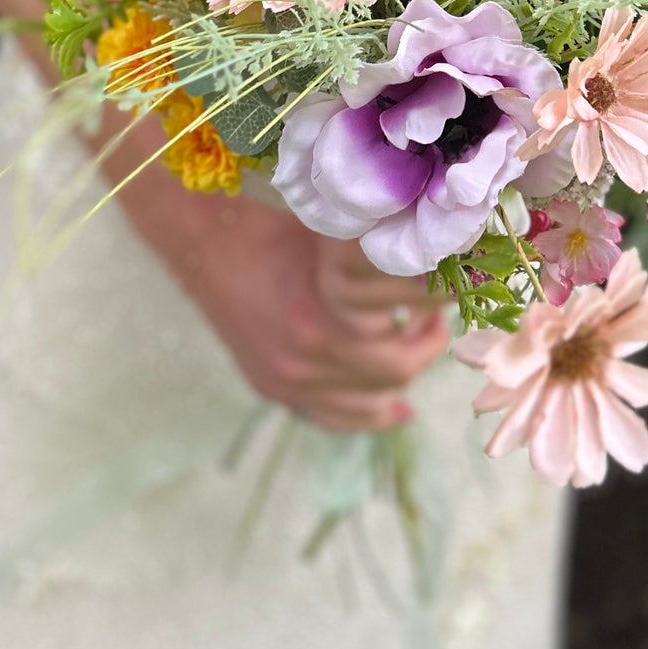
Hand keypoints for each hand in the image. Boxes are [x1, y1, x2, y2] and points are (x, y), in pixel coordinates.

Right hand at [120, 154, 449, 432]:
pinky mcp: (273, 387)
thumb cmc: (272, 230)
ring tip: (413, 347)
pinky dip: (368, 416)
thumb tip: (436, 260)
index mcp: (320, 324)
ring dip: (400, 380)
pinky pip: (333, 418)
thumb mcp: (332, 240)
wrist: (203, 244)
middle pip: (391, 379)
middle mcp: (302, 363)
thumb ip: (376, 264)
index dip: (434, 324)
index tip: (444, 299)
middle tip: (435, 320)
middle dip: (425, 350)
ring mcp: (286, 381)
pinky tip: (395, 409)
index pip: (402, 351)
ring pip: (367, 406)